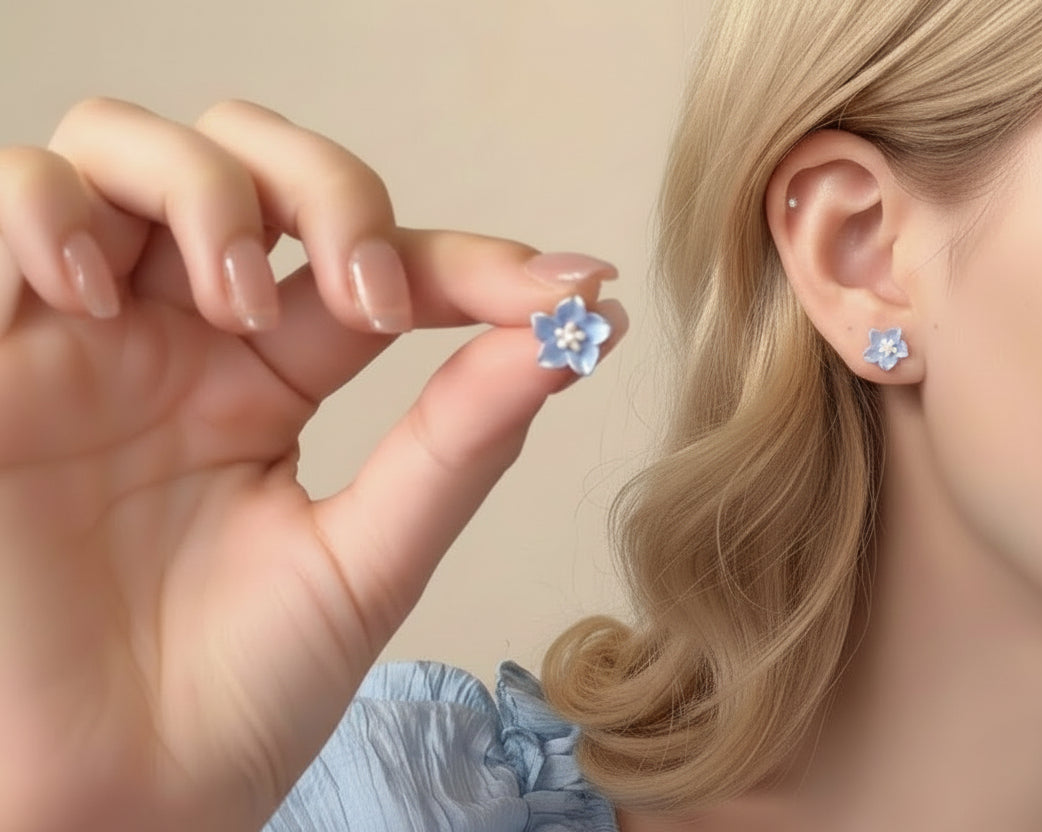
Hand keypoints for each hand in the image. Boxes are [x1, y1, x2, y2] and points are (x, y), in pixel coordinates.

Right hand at [0, 97, 625, 831]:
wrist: (117, 804)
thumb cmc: (238, 698)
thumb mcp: (371, 559)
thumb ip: (461, 438)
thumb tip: (580, 328)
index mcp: (272, 379)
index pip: (377, 263)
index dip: (471, 260)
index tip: (564, 290)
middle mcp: (177, 339)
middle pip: (251, 160)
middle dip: (325, 191)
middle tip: (367, 302)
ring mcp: (79, 339)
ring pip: (124, 149)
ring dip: (203, 192)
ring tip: (233, 304)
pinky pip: (2, 202)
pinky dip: (52, 209)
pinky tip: (93, 294)